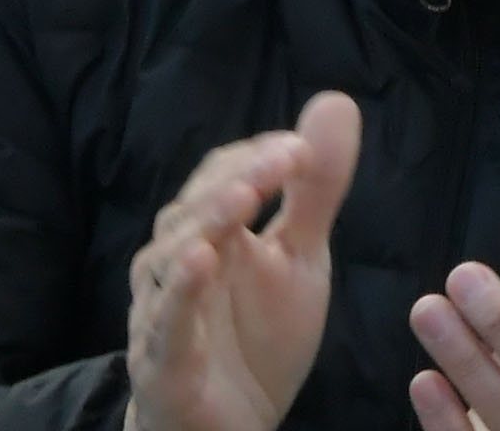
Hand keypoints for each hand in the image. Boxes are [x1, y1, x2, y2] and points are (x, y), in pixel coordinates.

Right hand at [121, 93, 362, 430]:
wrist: (229, 428)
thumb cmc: (255, 337)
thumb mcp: (300, 259)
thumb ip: (314, 189)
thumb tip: (337, 101)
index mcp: (209, 232)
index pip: (222, 177)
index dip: (259, 158)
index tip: (303, 148)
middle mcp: (175, 262)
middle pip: (197, 207)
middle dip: (241, 179)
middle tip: (286, 158)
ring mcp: (163, 310)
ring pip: (171, 255)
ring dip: (208, 221)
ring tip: (243, 194)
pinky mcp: (162, 361)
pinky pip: (166, 321)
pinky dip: (180, 290)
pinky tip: (200, 261)